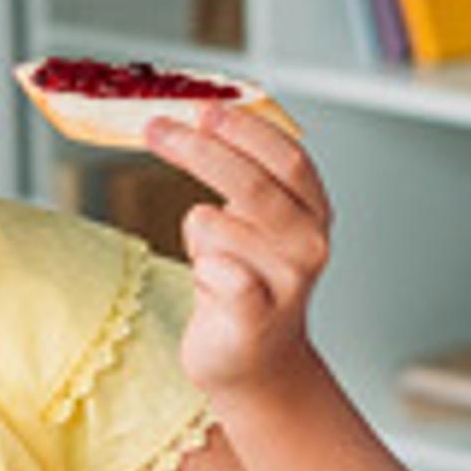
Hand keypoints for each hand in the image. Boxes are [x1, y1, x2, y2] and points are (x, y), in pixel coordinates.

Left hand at [145, 105, 334, 398]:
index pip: (287, 157)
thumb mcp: (252, 221)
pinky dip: (202, 269)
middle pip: (254, 182)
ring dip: (197, 235)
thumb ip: (240, 175)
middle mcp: (309, 244)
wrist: (256, 364)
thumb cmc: (247, 283)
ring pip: (217, 225)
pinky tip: (210, 284)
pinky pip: (218, 272)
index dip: (246, 129)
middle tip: (157, 128)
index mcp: (313, 212)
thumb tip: (194, 117)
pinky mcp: (256, 317)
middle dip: (199, 149)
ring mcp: (287, 283)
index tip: (204, 107)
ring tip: (210, 262)